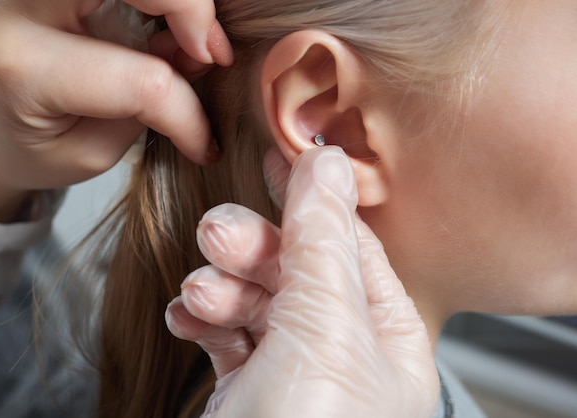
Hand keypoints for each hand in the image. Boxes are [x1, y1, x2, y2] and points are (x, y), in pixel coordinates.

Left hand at [0, 0, 232, 221]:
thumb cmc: (37, 146)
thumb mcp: (94, 150)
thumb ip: (148, 105)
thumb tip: (202, 56)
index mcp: (25, 68)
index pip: (142, 81)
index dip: (187, 113)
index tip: (203, 142)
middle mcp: (18, 7)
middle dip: (191, 10)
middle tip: (210, 53)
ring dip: (176, 1)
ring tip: (190, 35)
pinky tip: (163, 17)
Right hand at [166, 147, 439, 416]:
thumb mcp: (323, 323)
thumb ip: (321, 238)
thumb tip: (328, 162)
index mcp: (388, 339)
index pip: (351, 248)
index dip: (315, 201)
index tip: (280, 158)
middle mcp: (345, 355)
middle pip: (295, 269)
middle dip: (252, 249)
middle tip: (217, 234)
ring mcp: (293, 372)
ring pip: (254, 298)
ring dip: (221, 286)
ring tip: (200, 292)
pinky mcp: (248, 390)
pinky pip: (227, 333)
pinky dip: (205, 318)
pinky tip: (188, 316)